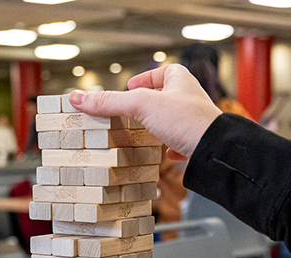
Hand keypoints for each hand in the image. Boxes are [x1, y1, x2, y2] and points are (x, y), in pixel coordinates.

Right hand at [69, 64, 222, 160]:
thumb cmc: (186, 120)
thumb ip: (109, 102)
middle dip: (149, 104)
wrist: (213, 150)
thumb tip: (78, 99)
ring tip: (143, 131)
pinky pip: (182, 142)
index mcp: (181, 81)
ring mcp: (195, 122)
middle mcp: (190, 99)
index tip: (132, 86)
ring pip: (173, 120)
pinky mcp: (197, 143)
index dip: (147, 78)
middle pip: (166, 97)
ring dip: (159, 125)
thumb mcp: (141, 105)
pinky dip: (171, 146)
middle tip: (132, 110)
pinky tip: (164, 153)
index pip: (163, 72)